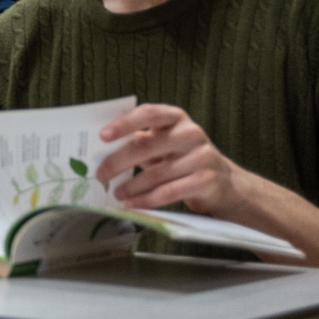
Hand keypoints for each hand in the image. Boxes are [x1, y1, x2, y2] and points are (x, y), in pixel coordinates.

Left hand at [97, 103, 241, 213]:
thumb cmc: (181, 158)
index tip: (103, 136)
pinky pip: (169, 192)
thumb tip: (97, 150)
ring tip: (116, 193)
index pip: (149, 113)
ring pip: (156, 174)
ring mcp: (201, 157)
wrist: (221, 181)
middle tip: (100, 175)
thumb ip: (137, 140)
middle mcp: (190, 133)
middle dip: (117, 162)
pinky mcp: (206, 180)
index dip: (125, 123)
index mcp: (176, 118)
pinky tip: (132, 204)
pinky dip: (146, 200)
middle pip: (146, 146)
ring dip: (130, 186)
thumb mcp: (162, 143)